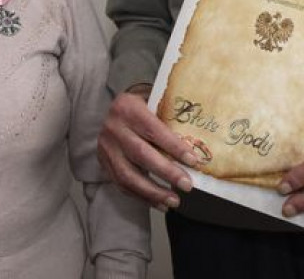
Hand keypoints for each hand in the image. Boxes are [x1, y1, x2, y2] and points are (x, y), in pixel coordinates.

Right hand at [97, 84, 201, 210]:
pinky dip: (142, 197)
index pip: (153, 129)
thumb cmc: (142, 105)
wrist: (114, 110)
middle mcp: (113, 127)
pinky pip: (122, 184)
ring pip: (128, 175)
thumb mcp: (153, 100)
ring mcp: (106, 147)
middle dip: (166, 172)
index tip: (193, 161)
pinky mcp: (103, 163)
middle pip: (141, 154)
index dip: (174, 147)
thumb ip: (170, 115)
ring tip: (174, 201)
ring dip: (153, 192)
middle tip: (187, 185)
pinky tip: (159, 203)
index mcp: (127, 107)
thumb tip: (199, 139)